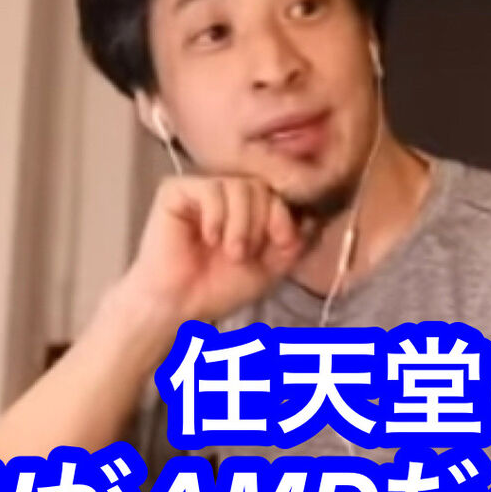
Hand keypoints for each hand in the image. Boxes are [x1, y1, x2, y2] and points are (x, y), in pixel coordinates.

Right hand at [117, 175, 307, 324]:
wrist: (180, 305)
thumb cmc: (221, 287)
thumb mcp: (272, 267)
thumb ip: (294, 241)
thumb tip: (314, 215)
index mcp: (252, 207)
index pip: (280, 193)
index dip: (286, 215)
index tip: (283, 243)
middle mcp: (229, 193)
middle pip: (263, 187)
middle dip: (262, 223)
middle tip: (244, 255)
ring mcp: (204, 189)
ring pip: (241, 186)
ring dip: (241, 224)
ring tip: (230, 251)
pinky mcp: (176, 191)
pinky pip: (211, 188)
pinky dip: (216, 216)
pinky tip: (208, 238)